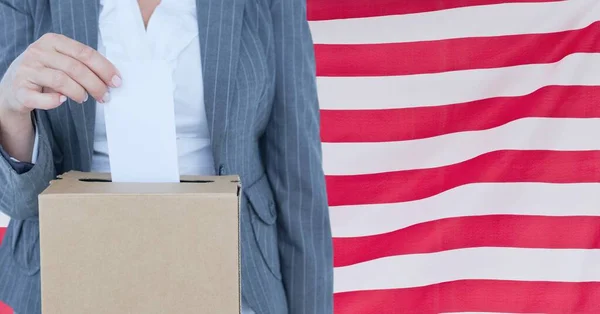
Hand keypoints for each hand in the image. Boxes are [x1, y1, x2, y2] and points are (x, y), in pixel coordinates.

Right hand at [0, 32, 120, 115]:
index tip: (117, 81)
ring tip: (83, 98)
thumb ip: (83, 64)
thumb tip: (112, 78)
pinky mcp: (20, 90)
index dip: (104, 68)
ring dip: (78, 92)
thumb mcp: (62, 60)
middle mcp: (38, 52)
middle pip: (76, 68)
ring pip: (61, 80)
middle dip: (96, 84)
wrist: (14, 86)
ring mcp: (27, 70)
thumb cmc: (46, 72)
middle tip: (105, 96)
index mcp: (53, 41)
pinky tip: (63, 101)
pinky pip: (40, 98)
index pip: (85, 53)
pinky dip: (54, 101)